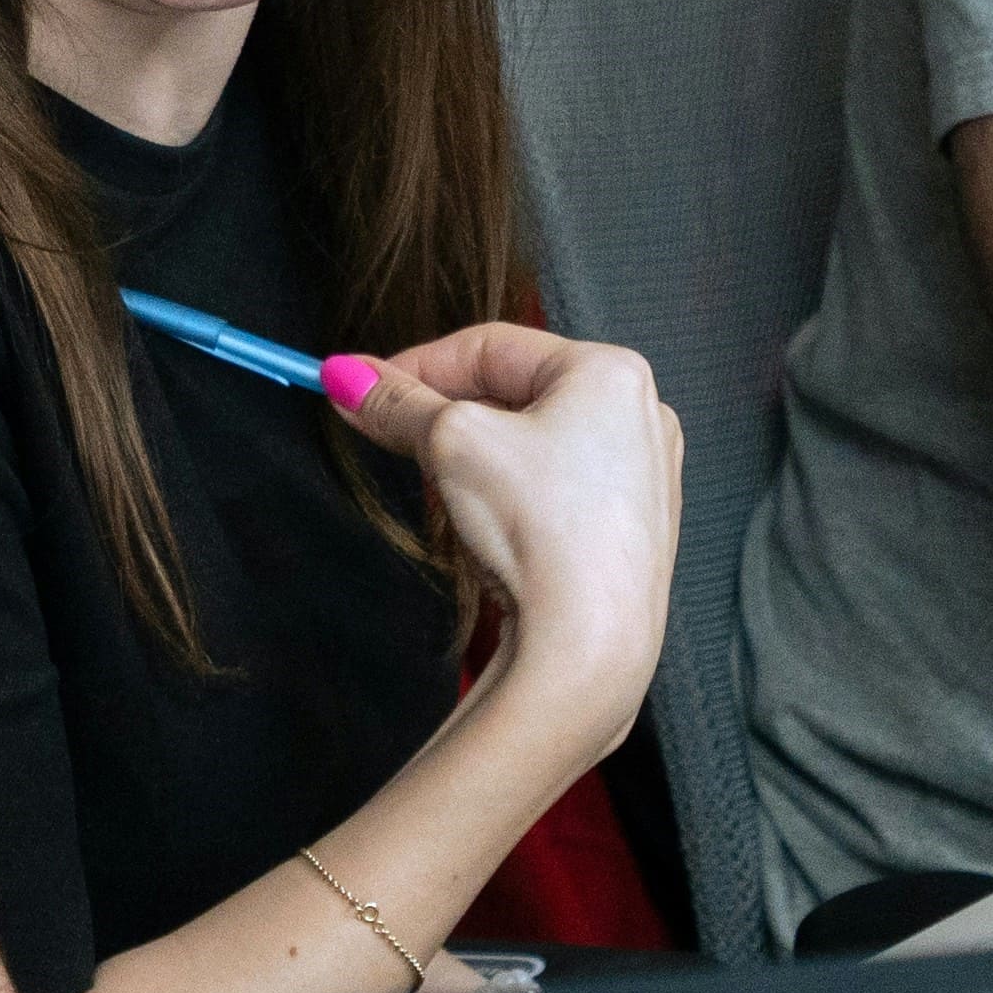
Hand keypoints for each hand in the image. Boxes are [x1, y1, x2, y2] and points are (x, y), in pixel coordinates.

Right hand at [347, 322, 680, 752]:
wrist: (587, 646)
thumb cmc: (540, 530)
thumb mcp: (450, 445)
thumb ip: (398, 403)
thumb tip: (347, 377)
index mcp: (612, 371)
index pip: (492, 345)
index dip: (416, 364)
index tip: (362, 385)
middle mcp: (643, 415)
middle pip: (515, 393)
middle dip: (448, 416)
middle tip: (393, 435)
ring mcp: (645, 477)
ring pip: (534, 443)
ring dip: (478, 460)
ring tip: (448, 495)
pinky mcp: (634, 531)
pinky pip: (558, 490)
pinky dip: (514, 498)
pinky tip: (493, 534)